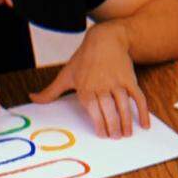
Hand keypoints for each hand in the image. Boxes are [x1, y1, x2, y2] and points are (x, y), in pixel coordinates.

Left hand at [31, 22, 148, 138]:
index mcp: (86, 88)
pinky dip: (143, 112)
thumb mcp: (66, 74)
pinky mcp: (130, 80)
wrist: (105, 39)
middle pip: (109, 111)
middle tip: (116, 137)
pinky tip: (144, 124)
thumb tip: (32, 98)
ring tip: (127, 134)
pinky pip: (138, 98)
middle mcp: (102, 86)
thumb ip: (50, 91)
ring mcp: (117, 83)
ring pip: (124, 106)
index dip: (100, 125)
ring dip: (127, 122)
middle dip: (113, 127)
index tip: (103, 134)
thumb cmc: (84, 59)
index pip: (94, 111)